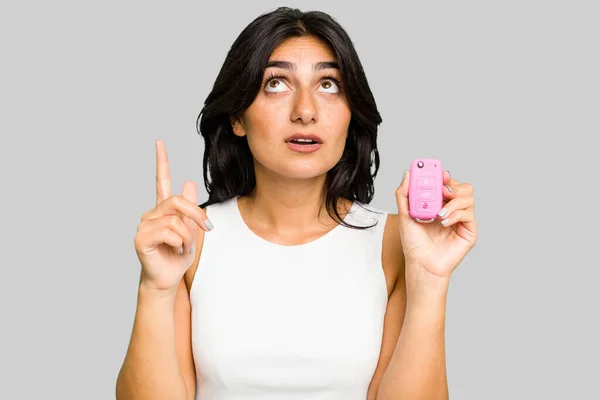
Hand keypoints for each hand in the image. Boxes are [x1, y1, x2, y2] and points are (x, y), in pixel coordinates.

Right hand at [133, 139, 211, 293]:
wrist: (168, 279)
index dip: (161, 161)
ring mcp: (144, 225)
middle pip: (178, 201)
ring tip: (184, 247)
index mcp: (163, 210)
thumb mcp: (191, 230)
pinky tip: (176, 251)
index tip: (159, 142)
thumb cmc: (177, 256)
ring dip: (188, 236)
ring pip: (176, 220)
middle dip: (197, 215)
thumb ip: (190, 209)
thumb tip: (190, 182)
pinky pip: (169, 232)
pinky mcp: (141, 238)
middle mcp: (151, 214)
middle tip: (207, 229)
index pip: (162, 181)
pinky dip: (179, 242)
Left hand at [395, 169, 476, 284]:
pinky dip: (456, 214)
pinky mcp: (469, 231)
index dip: (445, 176)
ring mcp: (462, 220)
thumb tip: (407, 173)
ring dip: (453, 201)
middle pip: (463, 187)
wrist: (421, 264)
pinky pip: (469, 214)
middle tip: (442, 191)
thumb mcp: (404, 215)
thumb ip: (404, 194)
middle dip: (453, 185)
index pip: (448, 183)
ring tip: (439, 213)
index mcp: (439, 204)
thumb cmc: (414, 243)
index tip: (439, 173)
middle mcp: (452, 210)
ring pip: (468, 198)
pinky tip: (444, 222)